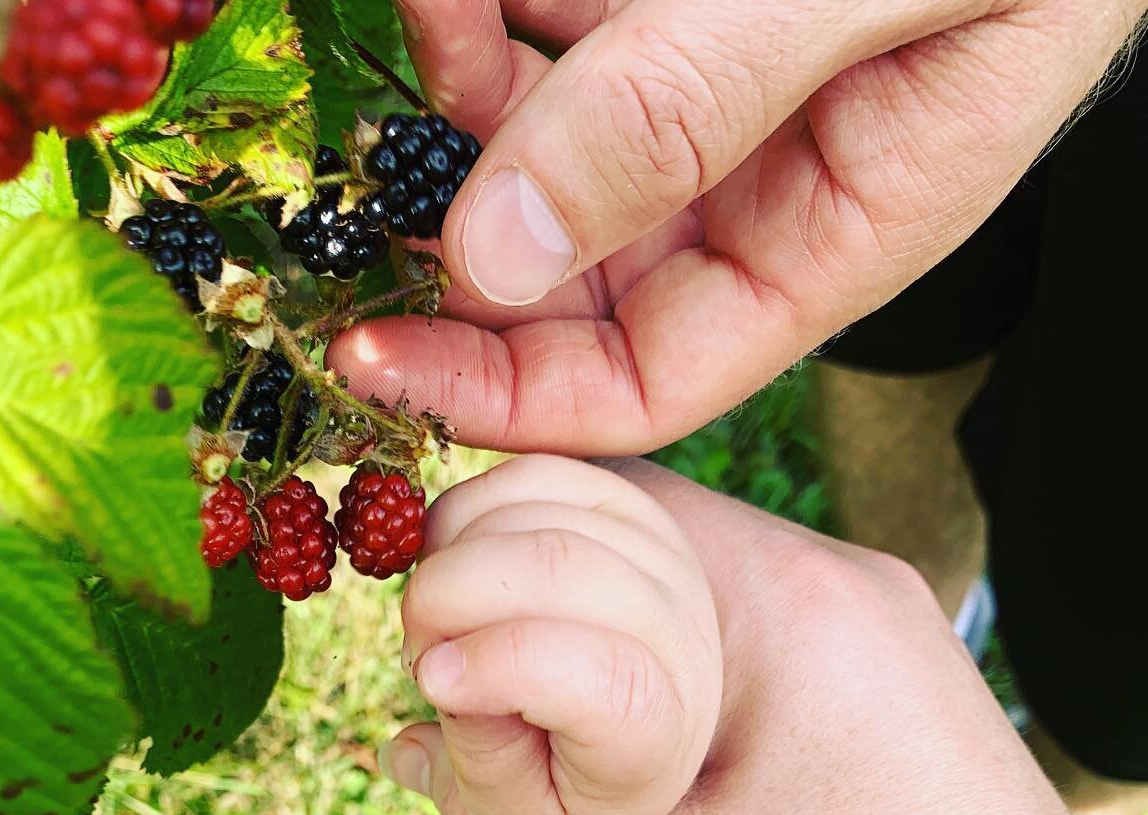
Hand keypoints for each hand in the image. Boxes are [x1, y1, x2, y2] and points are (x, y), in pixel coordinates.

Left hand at [330, 0, 1142, 452]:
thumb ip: (687, 106)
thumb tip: (499, 255)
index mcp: (830, 235)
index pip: (645, 380)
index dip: (508, 392)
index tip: (378, 357)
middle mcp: (759, 180)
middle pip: (567, 272)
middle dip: (457, 228)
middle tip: (368, 167)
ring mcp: (710, 85)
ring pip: (540, 138)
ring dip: (458, 87)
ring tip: (427, 9)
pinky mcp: (667, 5)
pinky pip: (553, 26)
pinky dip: (490, 8)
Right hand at [385, 456, 1147, 814]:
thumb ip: (506, 807)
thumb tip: (397, 743)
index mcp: (791, 597)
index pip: (591, 496)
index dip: (487, 567)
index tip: (441, 674)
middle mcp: (835, 576)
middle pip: (624, 516)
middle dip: (519, 591)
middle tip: (465, 705)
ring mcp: (862, 620)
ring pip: (670, 575)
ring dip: (580, 633)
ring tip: (533, 742)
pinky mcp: (871, 672)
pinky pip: (723, 630)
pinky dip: (646, 671)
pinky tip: (612, 749)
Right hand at [395, 456, 721, 814]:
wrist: (622, 725)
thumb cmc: (558, 777)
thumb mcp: (512, 809)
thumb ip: (469, 769)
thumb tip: (414, 723)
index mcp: (657, 735)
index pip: (605, 682)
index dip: (503, 668)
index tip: (430, 682)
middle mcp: (682, 637)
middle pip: (561, 568)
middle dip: (448, 599)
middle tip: (418, 650)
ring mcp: (663, 559)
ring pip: (538, 509)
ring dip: (448, 557)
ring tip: (437, 619)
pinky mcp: (629, 504)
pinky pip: (533, 474)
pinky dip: (464, 512)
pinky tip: (447, 564)